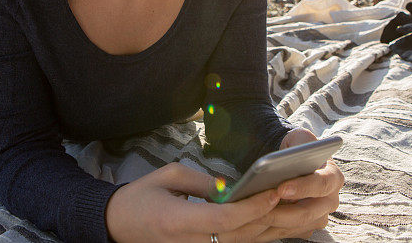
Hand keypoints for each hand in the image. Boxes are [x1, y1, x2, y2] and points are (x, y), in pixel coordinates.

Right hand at [105, 162, 282, 241]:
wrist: (117, 224)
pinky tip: (275, 224)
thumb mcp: (169, 175)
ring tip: (293, 210)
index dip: (252, 207)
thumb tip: (234, 186)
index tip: (273, 192)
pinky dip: (257, 237)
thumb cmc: (141, 196)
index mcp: (178, 221)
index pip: (225, 220)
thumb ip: (204, 182)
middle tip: (293, 197)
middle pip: (240, 236)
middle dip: (269, 217)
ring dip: (270, 229)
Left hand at [257, 128, 343, 240]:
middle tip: (260, 209)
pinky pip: (286, 234)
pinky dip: (268, 229)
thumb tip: (288, 159)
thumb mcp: (301, 137)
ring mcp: (319, 217)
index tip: (281, 189)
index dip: (303, 188)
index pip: (321, 184)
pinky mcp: (305, 228)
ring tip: (250, 217)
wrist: (294, 162)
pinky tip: (252, 222)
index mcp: (333, 177)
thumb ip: (301, 142)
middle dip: (281, 212)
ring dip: (272, 223)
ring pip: (295, 227)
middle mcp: (330, 201)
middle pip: (307, 213)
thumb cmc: (298, 148)